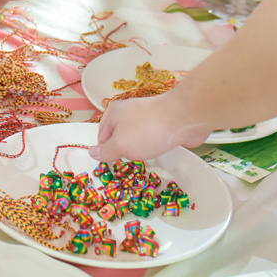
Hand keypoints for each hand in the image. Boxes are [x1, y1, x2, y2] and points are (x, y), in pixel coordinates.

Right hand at [89, 95, 211, 161]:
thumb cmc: (147, 130)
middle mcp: (128, 112)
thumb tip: (92, 152)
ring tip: (145, 157)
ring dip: (140, 149)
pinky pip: (153, 137)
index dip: (106, 152)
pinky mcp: (163, 122)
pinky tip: (158, 150)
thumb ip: (105, 151)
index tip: (112, 164)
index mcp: (113, 113)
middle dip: (123, 151)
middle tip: (129, 162)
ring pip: (137, 138)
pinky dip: (154, 145)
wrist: (183, 118)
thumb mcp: (120, 145)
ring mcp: (147, 116)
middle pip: (119, 137)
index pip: (101, 137)